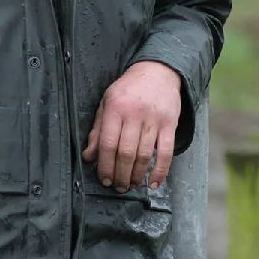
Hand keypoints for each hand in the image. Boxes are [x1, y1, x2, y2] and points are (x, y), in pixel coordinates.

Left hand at [82, 61, 181, 191]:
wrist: (157, 71)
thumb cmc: (128, 90)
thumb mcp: (106, 103)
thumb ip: (97, 130)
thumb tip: (88, 157)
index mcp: (115, 109)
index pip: (108, 143)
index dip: (105, 165)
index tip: (104, 179)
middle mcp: (135, 114)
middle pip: (126, 152)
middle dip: (120, 174)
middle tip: (117, 187)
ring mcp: (154, 120)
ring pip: (144, 155)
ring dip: (137, 175)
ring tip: (131, 185)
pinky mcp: (170, 124)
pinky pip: (166, 152)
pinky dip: (160, 171)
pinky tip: (153, 183)